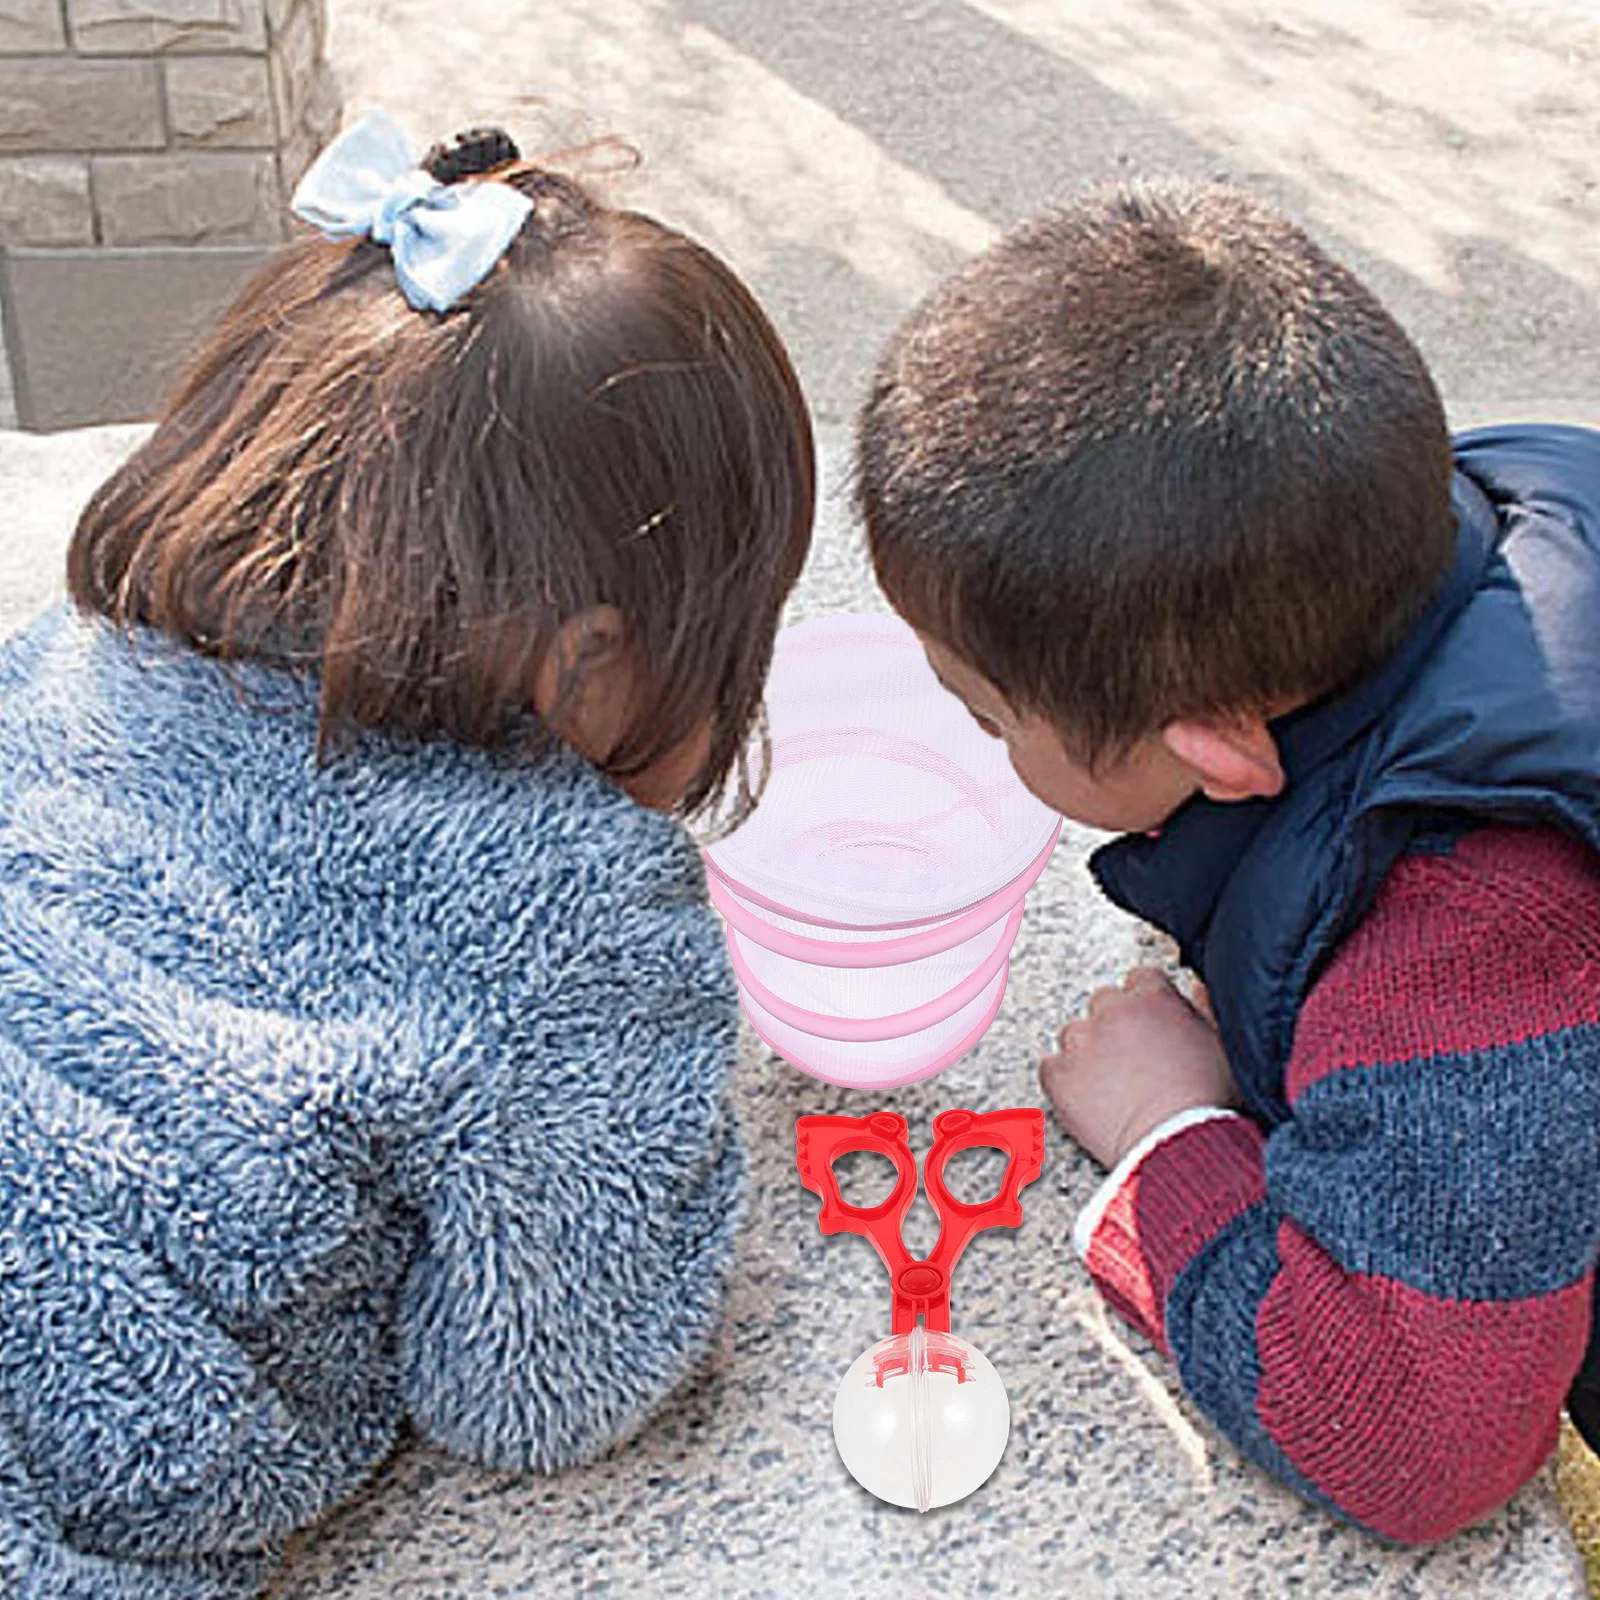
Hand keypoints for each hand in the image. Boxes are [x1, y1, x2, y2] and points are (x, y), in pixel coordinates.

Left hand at [1039, 967, 1240, 1168]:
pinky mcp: (1059, 1075)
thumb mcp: (1222, 1046)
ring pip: (1074, 1034)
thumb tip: (1194, 988)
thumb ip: (1204, 1008)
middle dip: (1116, 1027)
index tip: (1149, 1026)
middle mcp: (1113, 1011)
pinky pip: (1051, 1068)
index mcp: (1154, 998)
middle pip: (1104, 1003)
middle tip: (1131, 1061)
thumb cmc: (1208, 1103)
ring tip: (1111, 1086)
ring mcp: (1082, 1042)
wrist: (1179, 1145)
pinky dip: (1064, 1081)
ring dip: (1088, 1053)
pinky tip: (1088, 1100)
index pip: (1140, 979)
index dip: (1146, 1004)